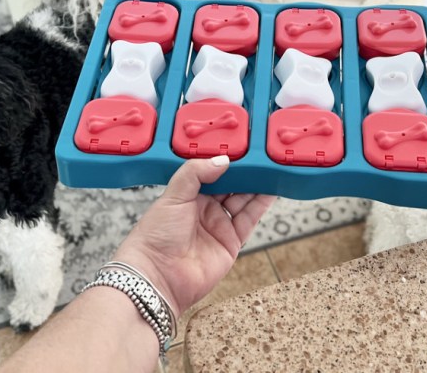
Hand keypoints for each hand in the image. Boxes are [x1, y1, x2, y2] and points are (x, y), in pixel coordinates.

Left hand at [112, 156, 275, 316]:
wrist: (157, 276)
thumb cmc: (156, 236)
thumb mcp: (173, 196)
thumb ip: (195, 173)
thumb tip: (222, 160)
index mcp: (186, 196)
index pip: (210, 174)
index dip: (223, 162)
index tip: (238, 149)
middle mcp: (203, 210)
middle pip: (230, 186)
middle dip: (244, 173)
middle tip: (259, 156)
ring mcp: (218, 226)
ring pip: (243, 201)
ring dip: (256, 186)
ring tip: (270, 168)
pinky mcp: (231, 243)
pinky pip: (249, 220)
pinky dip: (261, 205)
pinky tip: (271, 190)